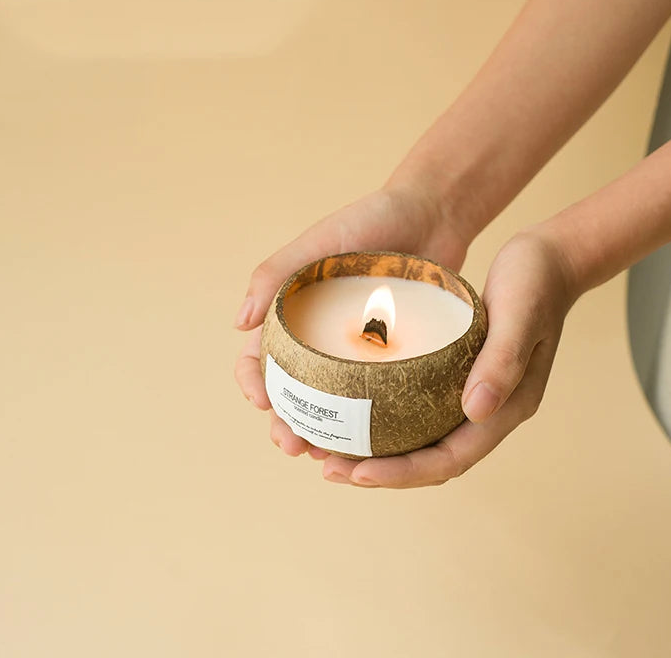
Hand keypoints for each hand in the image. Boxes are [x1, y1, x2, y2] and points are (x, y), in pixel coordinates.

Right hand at [234, 183, 468, 455]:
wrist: (433, 213)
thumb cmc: (372, 219)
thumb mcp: (320, 240)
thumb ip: (276, 273)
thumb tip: (237, 324)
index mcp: (294, 313)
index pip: (260, 357)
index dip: (253, 384)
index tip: (263, 403)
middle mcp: (321, 336)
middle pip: (294, 391)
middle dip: (286, 423)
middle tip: (294, 446)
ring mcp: (357, 350)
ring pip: (333, 404)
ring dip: (323, 433)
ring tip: (326, 456)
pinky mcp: (393, 356)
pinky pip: (376, 395)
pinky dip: (366, 422)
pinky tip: (370, 444)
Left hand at [321, 229, 577, 486]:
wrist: (550, 260)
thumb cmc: (536, 283)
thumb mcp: (520, 315)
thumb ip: (503, 362)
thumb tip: (473, 412)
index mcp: (508, 407)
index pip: (451, 459)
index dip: (403, 473)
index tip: (357, 472)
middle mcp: (490, 411)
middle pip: (431, 461)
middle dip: (381, 472)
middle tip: (328, 467)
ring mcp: (476, 395)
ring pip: (424, 440)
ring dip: (380, 452)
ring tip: (332, 449)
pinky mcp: (461, 376)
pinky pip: (420, 410)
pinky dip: (389, 419)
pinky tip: (358, 408)